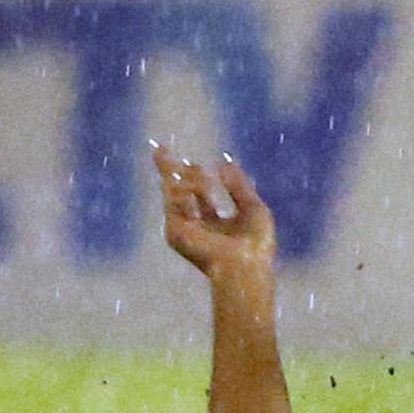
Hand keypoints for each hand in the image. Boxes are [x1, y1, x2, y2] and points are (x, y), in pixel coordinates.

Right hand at [156, 146, 276, 277]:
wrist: (245, 264)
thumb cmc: (255, 244)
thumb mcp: (252, 207)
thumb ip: (238, 186)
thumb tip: (225, 162)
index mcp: (214, 223)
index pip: (199, 195)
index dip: (195, 176)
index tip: (192, 162)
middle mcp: (195, 226)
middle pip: (177, 192)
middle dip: (168, 170)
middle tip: (158, 149)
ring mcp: (183, 229)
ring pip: (175, 193)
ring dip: (187, 178)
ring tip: (190, 167)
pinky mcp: (174, 231)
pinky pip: (173, 201)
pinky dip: (185, 189)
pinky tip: (196, 183)